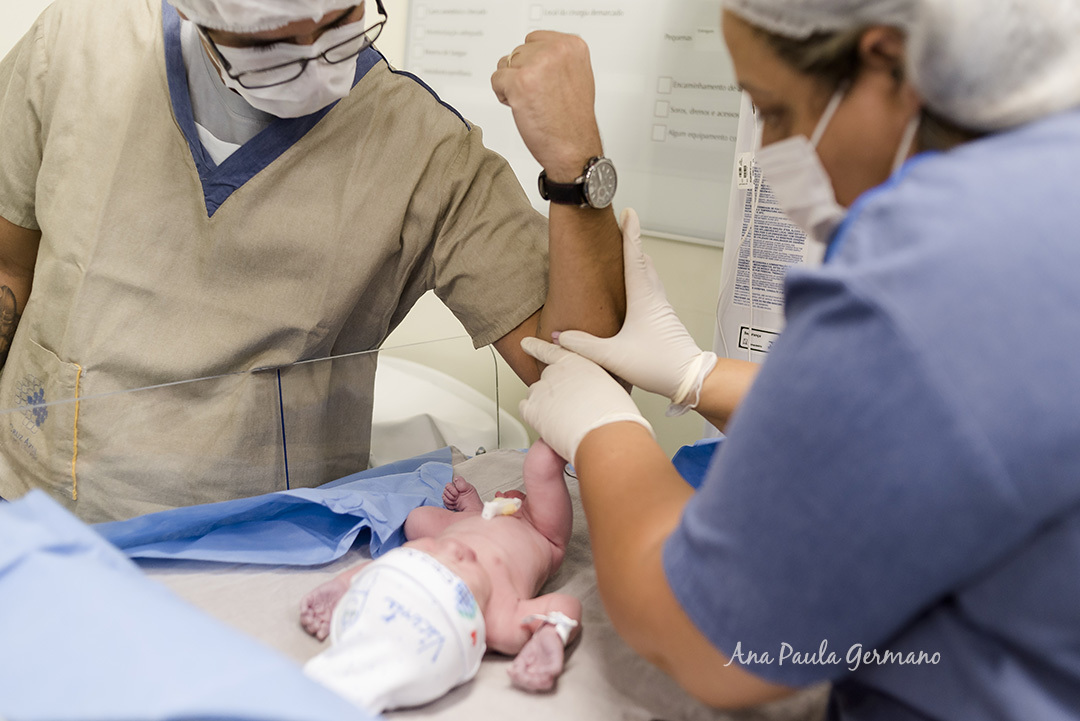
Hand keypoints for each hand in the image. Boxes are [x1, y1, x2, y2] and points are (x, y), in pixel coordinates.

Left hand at [491, 31, 602, 181]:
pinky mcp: (520, 82)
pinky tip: (522, 107)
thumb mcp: (577, 76)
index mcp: (572, 45)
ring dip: (511, 83)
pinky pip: (496, 79)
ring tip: (532, 102)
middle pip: (519, 51)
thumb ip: (558, 59)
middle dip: (522, 73)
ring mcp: (537, 65)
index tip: (543, 82)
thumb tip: (536, 52)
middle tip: (539, 97)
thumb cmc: (573, 122)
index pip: (535, 39)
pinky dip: (503, 95)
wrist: (574, 150)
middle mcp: (557, 51)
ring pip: (506, 64)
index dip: (534, 63)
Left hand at [519, 337, 652, 465]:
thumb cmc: (614, 415)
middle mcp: (556, 372)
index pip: (552, 351)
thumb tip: (587, 394)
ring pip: (535, 394)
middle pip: (547, 378)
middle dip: (554, 391)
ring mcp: (541, 389)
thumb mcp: (608, 387)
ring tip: (563, 420)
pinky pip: (525, 409)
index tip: (526, 343)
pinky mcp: (531, 409)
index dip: (536, 346)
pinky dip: (534, 417)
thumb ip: (591, 384)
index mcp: (577, 363)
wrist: (605, 434)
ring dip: (544, 405)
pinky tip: (549, 424)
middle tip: (569, 409)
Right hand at [556, 209, 716, 412]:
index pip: (634, 256)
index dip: (630, 233)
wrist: (689, 379)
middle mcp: (654, 298)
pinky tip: (634, 291)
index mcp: (643, 298)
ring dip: (637, 261)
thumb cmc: (657, 364)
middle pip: (643, 261)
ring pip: (649, 275)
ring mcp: (661, 308)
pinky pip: (651, 290)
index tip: (628, 212)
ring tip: (624, 255)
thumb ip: (584, 345)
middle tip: (621, 228)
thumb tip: (560, 336)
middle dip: (632, 243)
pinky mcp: (663, 320)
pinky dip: (641, 279)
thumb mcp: (613, 356)